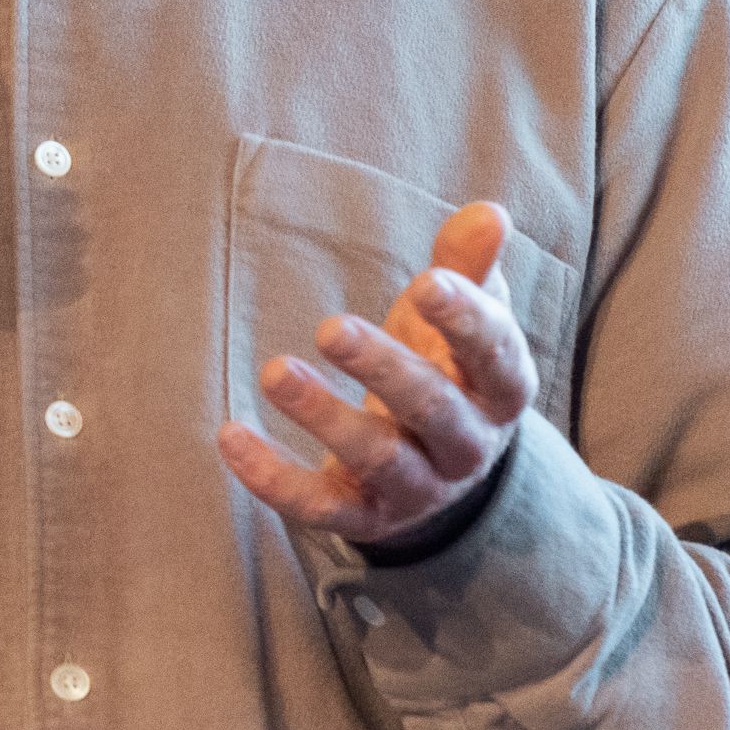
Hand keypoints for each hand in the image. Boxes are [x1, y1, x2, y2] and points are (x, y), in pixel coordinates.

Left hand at [216, 202, 537, 546]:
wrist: (440, 473)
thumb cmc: (445, 370)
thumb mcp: (460, 321)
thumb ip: (471, 268)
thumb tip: (490, 212)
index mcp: (499, 391)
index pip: (494, 357)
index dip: (465, 321)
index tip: (427, 282)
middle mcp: (465, 445)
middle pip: (432, 409)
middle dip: (383, 368)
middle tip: (330, 327)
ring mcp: (416, 487)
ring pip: (376, 458)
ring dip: (325, 418)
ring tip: (274, 372)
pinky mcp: (364, 517)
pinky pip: (319, 507)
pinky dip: (273, 478)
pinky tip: (230, 435)